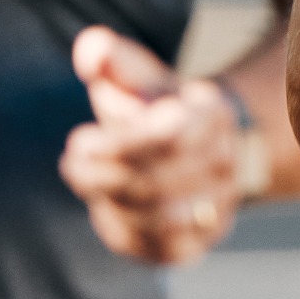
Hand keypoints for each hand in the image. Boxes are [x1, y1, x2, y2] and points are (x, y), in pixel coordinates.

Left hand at [63, 27, 247, 266]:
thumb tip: (90, 49)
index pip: (169, 140)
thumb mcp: (140, 78)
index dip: (118, 146)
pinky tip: (105, 209)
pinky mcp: (199, 242)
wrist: (199, 148)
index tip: (79, 141)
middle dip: (104, 176)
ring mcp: (218, 207)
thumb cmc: (157, 108)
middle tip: (73, 162)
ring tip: (86, 181)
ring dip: (112, 203)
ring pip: (161, 219)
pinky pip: (161, 248)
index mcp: (214, 117)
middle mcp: (226, 165)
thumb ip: (113, 60)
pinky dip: (126, 232)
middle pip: (158, 183)